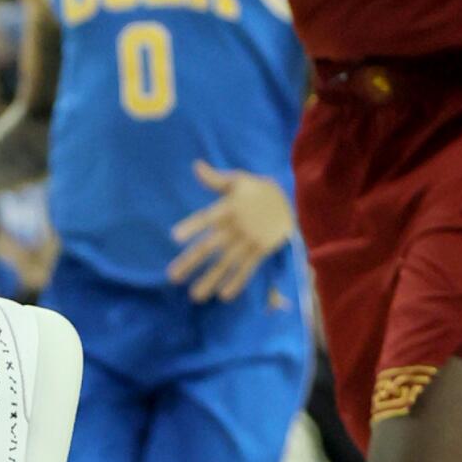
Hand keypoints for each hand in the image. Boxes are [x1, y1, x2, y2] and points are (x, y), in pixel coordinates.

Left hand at [167, 161, 294, 302]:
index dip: (192, 226)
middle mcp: (236, 227)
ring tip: (194, 295)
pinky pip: (247, 270)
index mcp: (229, 207)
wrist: (289, 204)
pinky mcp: (260, 252)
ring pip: (226, 263)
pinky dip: (237, 283)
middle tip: (172, 276)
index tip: (174, 237)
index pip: (206, 218)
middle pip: (210, 246)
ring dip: (210, 279)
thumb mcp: (238, 179)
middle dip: (191, 261)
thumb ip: (216, 178)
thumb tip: (195, 166)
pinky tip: (223, 296)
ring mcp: (248, 242)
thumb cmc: (257, 190)